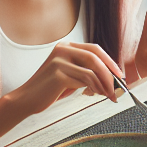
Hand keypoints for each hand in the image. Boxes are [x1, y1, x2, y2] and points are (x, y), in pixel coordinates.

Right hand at [8, 42, 124, 115]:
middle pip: (95, 57)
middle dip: (110, 71)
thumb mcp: (69, 74)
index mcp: (66, 46)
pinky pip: (85, 79)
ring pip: (92, 69)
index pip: (94, 49)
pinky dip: (95, 87)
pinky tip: (97, 94)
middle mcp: (62, 49)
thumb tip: (112, 76)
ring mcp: (59, 60)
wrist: (26, 100)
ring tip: (110, 94)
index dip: (109, 61)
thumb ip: (86, 70)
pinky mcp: (58, 73)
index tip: (119, 73)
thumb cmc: (49, 89)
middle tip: (119, 84)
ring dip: (105, 83)